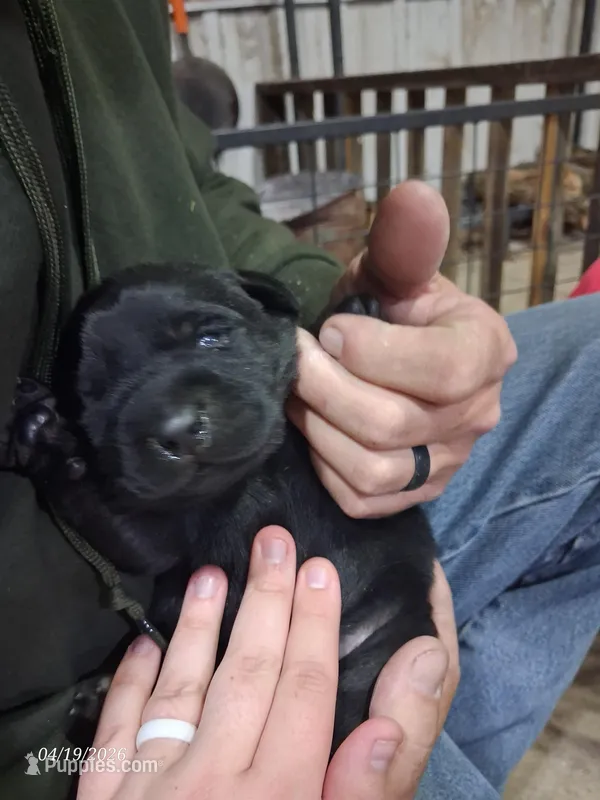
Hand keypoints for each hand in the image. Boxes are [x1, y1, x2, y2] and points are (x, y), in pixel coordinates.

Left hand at [78, 526, 456, 799]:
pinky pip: (112, 735)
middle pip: (246, 671)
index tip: (318, 567)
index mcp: (279, 796)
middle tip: (272, 539)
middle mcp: (211, 783)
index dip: (314, 622)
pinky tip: (139, 648)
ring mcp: (148, 796)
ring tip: (209, 575)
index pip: (303, 685)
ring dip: (195, 626)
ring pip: (177, 688)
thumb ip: (375, 779)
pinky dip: (127, 686)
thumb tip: (416, 674)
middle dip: (264, 600)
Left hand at [288, 181, 517, 517]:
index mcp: (486, 352)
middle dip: (322, 388)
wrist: (397, 357)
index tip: (329, 328)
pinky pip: (360, 500)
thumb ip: (404, 242)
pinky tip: (314, 430)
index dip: (371, 352)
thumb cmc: (393, 311)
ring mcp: (448, 463)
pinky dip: (323, 467)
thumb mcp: (396, 271)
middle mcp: (477, 414)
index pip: (441, 369)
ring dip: (316, 428)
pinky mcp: (416, 495)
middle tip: (293, 359)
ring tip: (296, 393)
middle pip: (390, 424)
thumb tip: (412, 195)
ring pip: (372, 470)